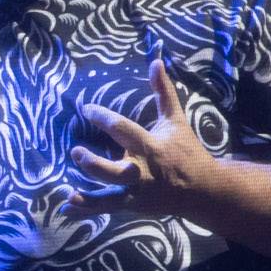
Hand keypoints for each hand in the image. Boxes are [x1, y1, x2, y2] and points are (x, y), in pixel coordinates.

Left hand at [65, 43, 223, 218]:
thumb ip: (163, 92)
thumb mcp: (176, 120)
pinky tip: (67, 208)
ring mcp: (137, 192)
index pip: (124, 130)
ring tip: (68, 193)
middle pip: (115, 171)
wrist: (203, 190)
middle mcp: (143, 171)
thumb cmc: (186, 151)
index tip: (85, 108)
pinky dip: (88, 209)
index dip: (103, 118)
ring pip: (111, 197)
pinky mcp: (132, 206)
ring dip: (89, 197)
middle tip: (76, 152)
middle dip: (94, 165)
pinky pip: (107, 209)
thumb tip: (155, 61)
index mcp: (151, 147)